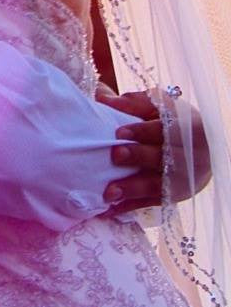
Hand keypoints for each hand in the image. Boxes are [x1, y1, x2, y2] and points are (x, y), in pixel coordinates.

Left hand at [96, 89, 210, 214]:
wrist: (201, 149)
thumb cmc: (174, 122)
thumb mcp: (160, 107)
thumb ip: (135, 102)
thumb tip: (104, 97)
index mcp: (188, 128)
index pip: (166, 129)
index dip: (143, 130)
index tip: (119, 131)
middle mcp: (191, 156)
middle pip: (163, 157)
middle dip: (139, 156)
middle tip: (115, 155)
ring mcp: (184, 179)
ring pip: (159, 185)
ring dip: (133, 188)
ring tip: (110, 191)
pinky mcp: (175, 196)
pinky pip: (152, 203)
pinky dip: (131, 206)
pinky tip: (111, 209)